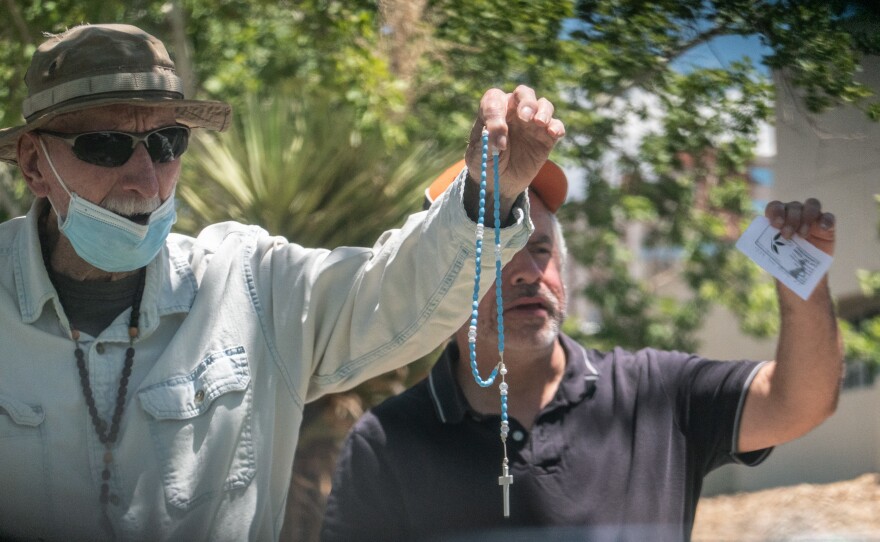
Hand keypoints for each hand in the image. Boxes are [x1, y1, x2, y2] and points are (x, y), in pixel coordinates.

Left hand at [465, 85, 564, 201]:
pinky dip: (556, 127)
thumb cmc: (486, 163)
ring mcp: (532, 123)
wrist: (500, 182)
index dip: (495, 113)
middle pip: (523, 93)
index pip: (494, 100)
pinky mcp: (546, 136)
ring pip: (543, 105)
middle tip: (525, 117)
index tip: (495, 134)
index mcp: (493, 111)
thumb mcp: (478, 155)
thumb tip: (498, 137)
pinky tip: (554, 133)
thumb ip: (486, 143)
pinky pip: (556, 125)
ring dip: (543, 111)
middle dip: (526, 101)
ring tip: (539, 122)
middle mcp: (514, 112)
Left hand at [765, 198, 834, 255]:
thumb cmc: (783, 260)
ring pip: (811, 205)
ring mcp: (812, 217)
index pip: (775, 206)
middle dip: (790, 219)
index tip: (776, 224)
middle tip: (787, 235)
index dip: (776, 212)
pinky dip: (826, 220)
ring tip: (802, 235)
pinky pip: (829, 217)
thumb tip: (759, 247)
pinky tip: (823, 228)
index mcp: (778, 217)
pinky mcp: (827, 226)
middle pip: (794, 206)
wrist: (802, 272)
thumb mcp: (772, 254)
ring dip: (806, 217)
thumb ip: (767, 246)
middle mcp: (795, 213)